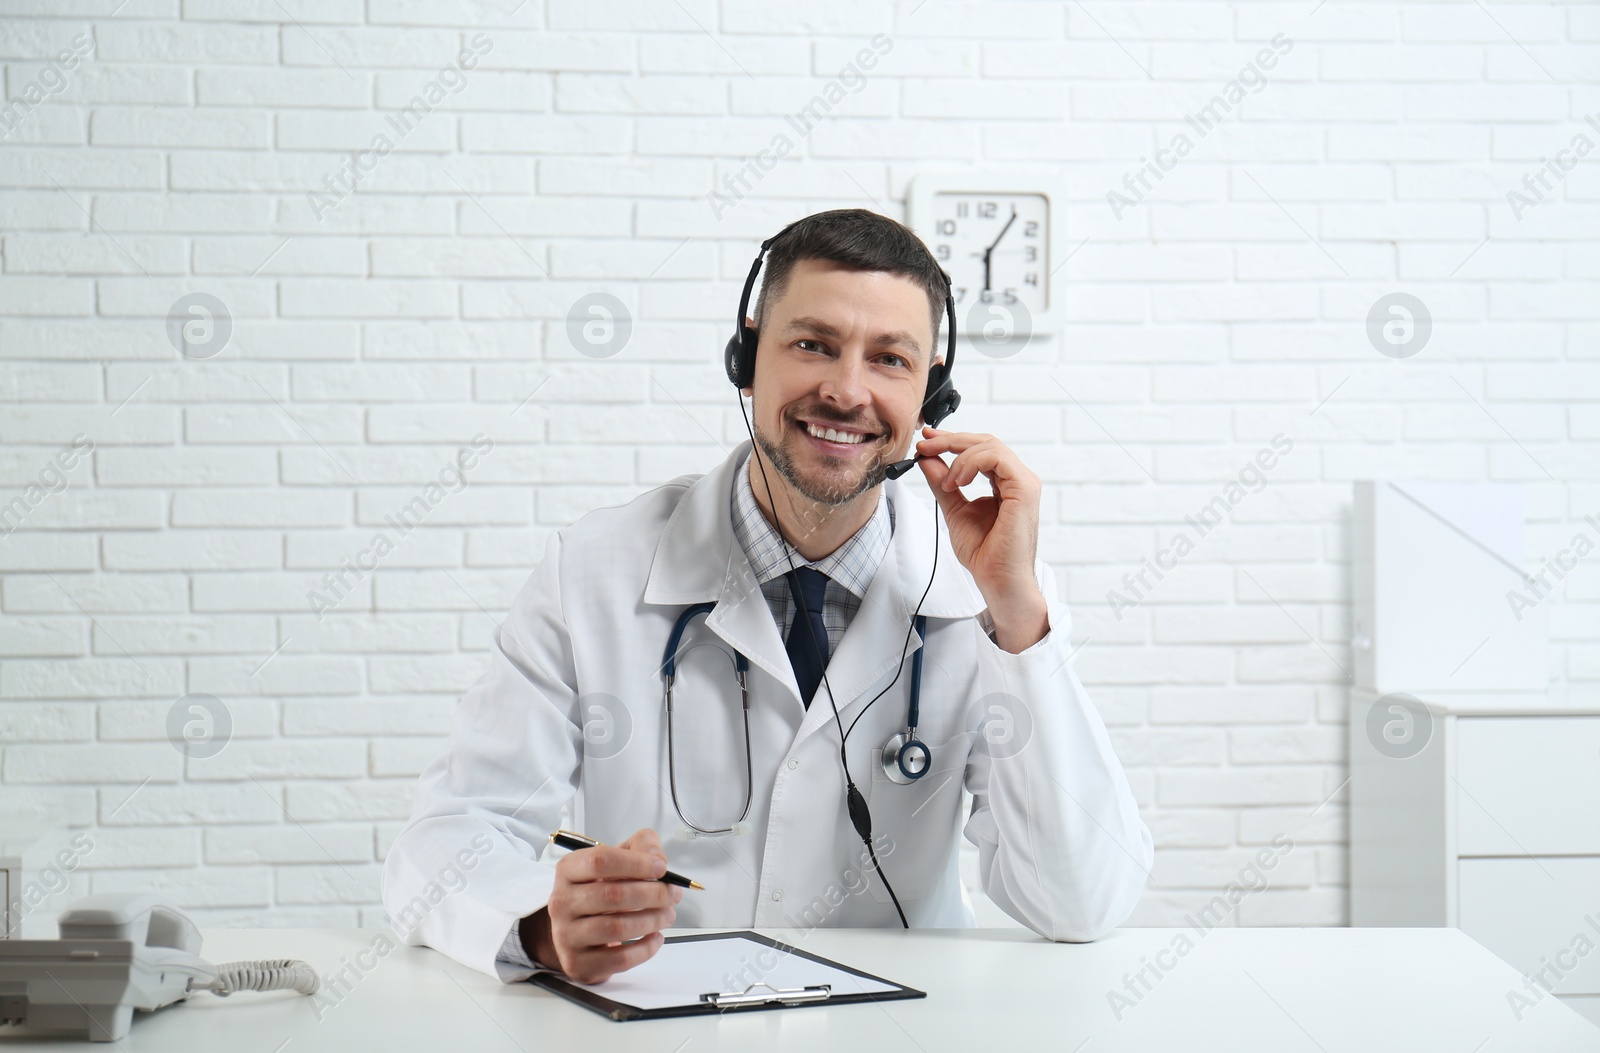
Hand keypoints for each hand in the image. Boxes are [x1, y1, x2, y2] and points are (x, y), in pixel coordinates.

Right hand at [523, 828, 682, 983]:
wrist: (575, 929)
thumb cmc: (600, 890)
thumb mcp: (618, 859)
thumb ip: (641, 846)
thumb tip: (658, 858)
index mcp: (569, 870)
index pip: (600, 861)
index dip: (636, 863)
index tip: (661, 868)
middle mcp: (562, 902)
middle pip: (612, 895)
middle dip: (652, 894)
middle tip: (672, 894)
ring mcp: (566, 935)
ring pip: (616, 928)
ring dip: (651, 920)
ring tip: (667, 915)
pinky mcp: (578, 963)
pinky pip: (619, 959)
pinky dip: (645, 949)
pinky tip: (655, 937)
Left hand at [915, 426, 1049, 651]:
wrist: (997, 580)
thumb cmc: (984, 553)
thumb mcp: (954, 509)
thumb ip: (942, 484)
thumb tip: (926, 460)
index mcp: (1004, 482)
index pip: (979, 449)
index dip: (951, 440)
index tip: (926, 442)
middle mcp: (1017, 479)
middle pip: (985, 441)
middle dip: (950, 440)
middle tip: (924, 445)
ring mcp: (1024, 482)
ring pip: (991, 445)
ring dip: (959, 455)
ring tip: (946, 482)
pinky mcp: (1024, 489)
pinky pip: (997, 458)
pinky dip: (970, 464)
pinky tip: (957, 481)